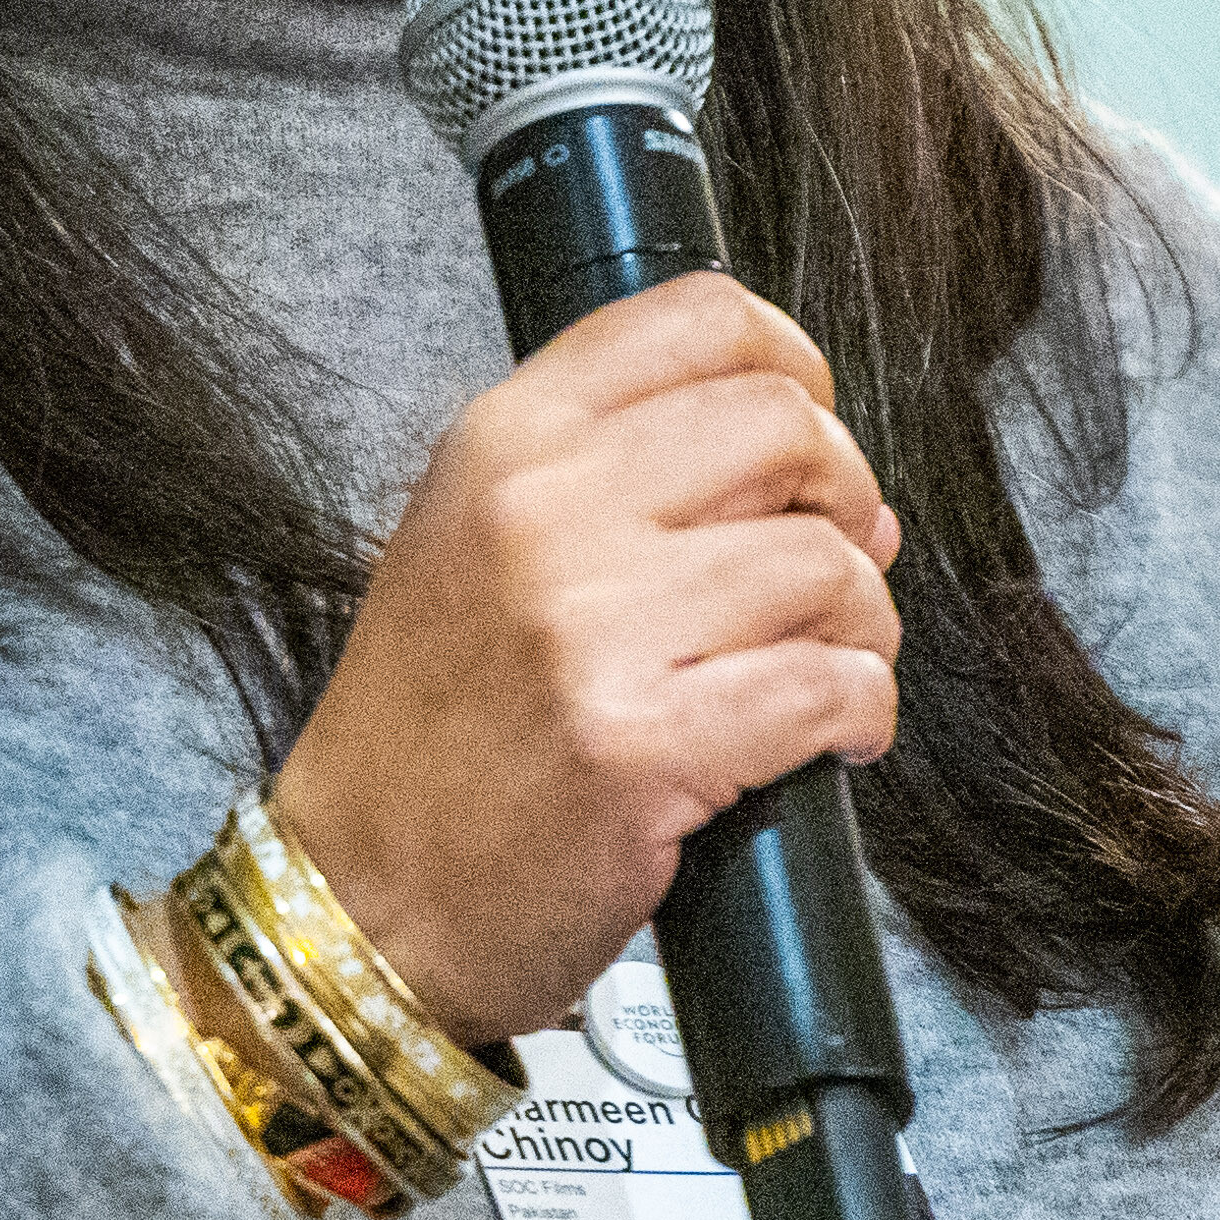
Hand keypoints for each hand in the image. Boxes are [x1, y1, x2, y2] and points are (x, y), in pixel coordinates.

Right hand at [274, 277, 903, 1046]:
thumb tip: (829, 474)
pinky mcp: (643, 744)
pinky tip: (828, 740)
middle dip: (845, 504)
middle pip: (790, 428)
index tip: (806, 442)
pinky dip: (860, 714)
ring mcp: (591, 626)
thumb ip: (621, 476)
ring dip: (860, 627)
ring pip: (827, 562)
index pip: (704, 317)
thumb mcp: (476, 543)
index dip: (798, 369)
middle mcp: (543, 511)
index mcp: (504, 441)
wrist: (358, 901)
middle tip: (826, 577)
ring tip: (820, 673)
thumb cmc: (429, 738)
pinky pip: (829, 686)